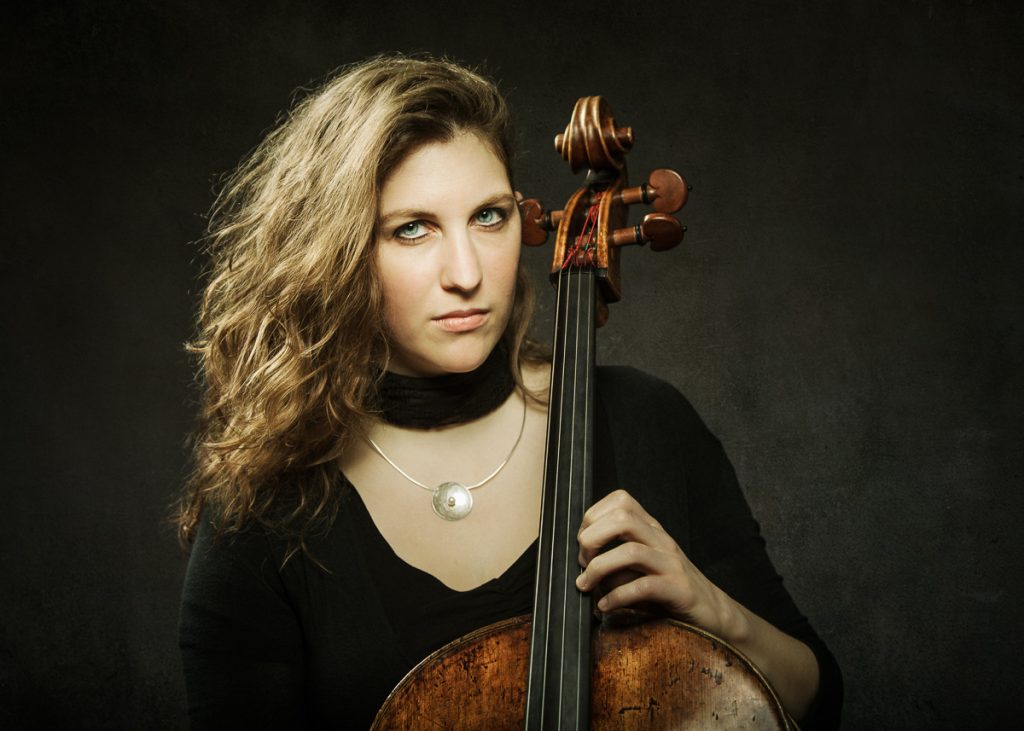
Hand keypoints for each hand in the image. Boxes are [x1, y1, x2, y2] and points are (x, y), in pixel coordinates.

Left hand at [575, 489, 742, 638]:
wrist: (712, 612)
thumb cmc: (668, 588)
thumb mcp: (641, 564)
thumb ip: (615, 556)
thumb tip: (579, 560)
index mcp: (651, 528)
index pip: (621, 500)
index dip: (593, 516)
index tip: (582, 543)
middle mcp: (661, 540)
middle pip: (622, 518)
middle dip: (591, 538)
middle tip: (582, 564)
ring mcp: (671, 563)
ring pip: (630, 552)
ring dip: (599, 569)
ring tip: (585, 585)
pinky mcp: (678, 589)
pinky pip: (643, 587)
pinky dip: (617, 597)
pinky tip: (604, 607)